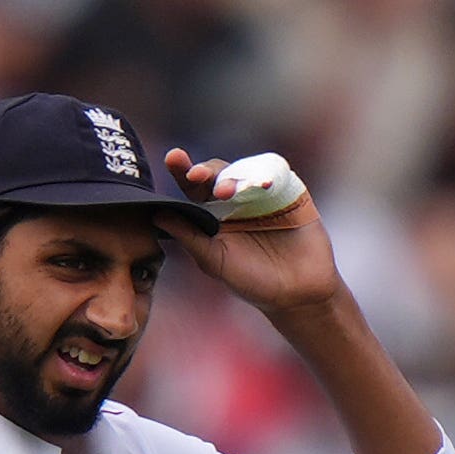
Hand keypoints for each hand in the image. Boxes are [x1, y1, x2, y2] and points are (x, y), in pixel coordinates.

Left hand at [154, 148, 342, 314]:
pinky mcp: (289, 192)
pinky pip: (276, 173)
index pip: (194, 188)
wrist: (298, 294)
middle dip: (207, 171)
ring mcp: (262, 194)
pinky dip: (267, 175)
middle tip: (198, 177)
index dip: (182, 170)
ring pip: (245, 170)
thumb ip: (189, 237)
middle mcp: (236, 200)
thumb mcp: (216, 262)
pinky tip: (263, 186)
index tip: (173, 158)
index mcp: (213, 214)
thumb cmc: (252, 282)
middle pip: (218, 172)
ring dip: (234, 176)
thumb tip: (157, 214)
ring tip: (228, 192)